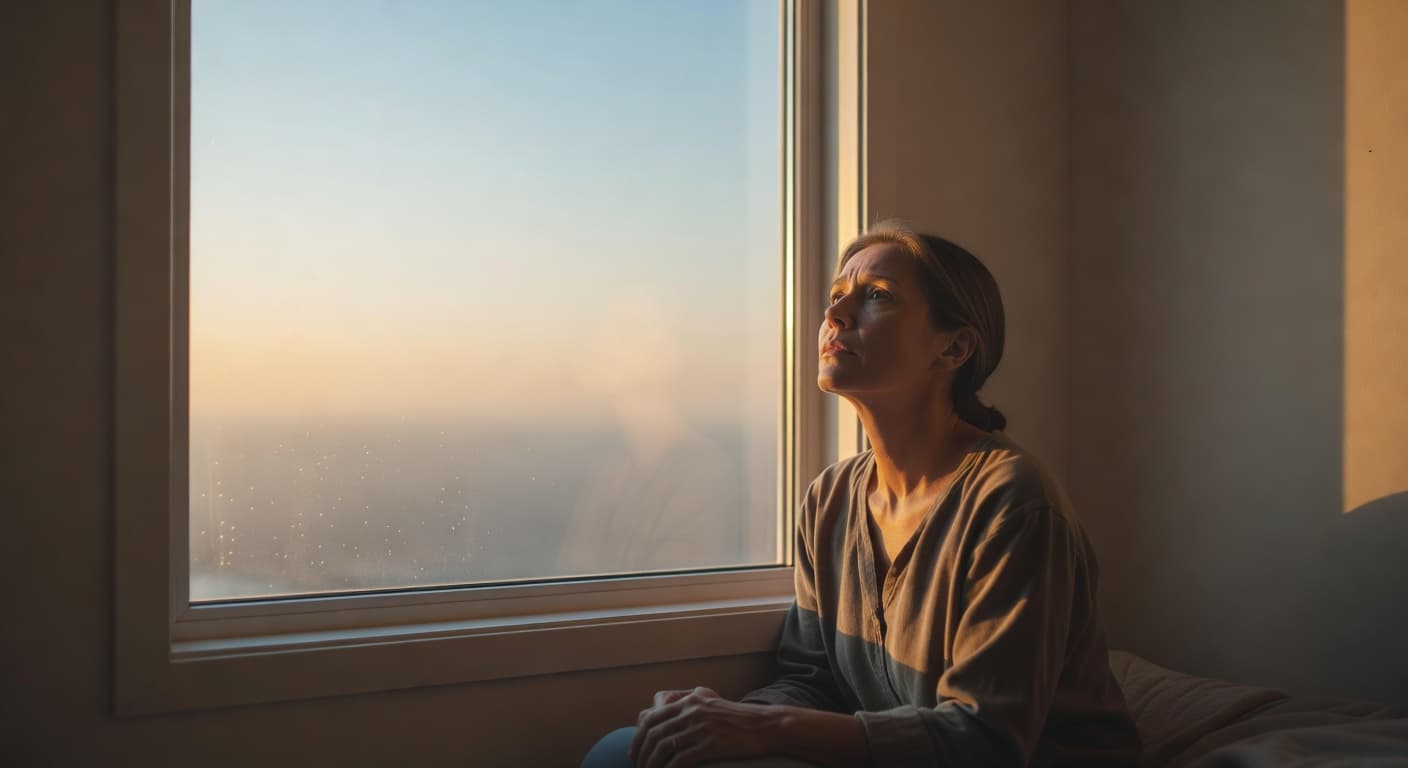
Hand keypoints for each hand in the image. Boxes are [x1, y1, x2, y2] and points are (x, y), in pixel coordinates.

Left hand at [628, 687, 776, 767]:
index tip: (634, 753)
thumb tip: (661, 708)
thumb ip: (687, 703)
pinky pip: (680, 760)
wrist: (765, 726)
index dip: (638, 738)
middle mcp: (691, 711)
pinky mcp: (710, 744)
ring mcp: (700, 727)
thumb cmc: (738, 717)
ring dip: (652, 765)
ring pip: (664, 748)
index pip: (651, 718)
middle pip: (654, 734)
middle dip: (641, 754)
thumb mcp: (710, 701)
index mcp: (688, 701)